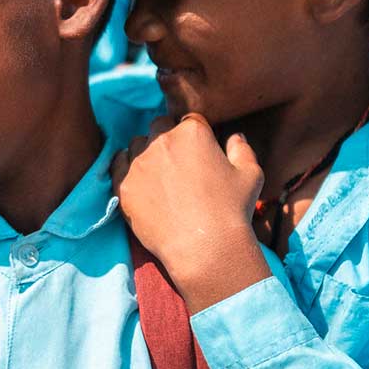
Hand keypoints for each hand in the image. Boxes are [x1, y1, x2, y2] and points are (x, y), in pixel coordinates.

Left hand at [112, 115, 270, 312]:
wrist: (204, 247)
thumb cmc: (232, 210)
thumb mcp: (250, 175)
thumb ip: (241, 149)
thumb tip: (235, 136)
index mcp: (193, 132)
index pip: (190, 121)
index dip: (195, 136)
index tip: (197, 153)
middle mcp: (162, 140)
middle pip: (160, 126)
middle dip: (168, 139)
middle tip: (177, 164)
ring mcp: (139, 162)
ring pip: (137, 144)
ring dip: (146, 152)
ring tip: (158, 175)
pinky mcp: (123, 184)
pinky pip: (117, 164)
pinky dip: (126, 167)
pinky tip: (137, 179)